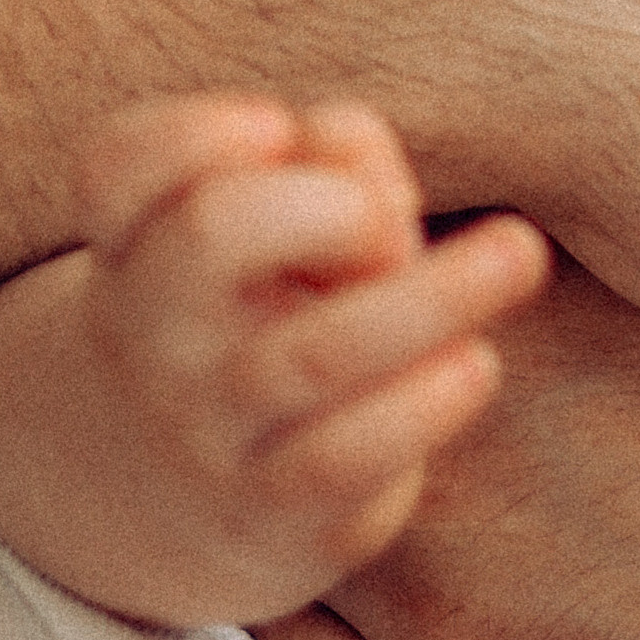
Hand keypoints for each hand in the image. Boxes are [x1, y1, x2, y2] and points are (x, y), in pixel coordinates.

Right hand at [0, 95, 545, 626]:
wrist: (187, 495)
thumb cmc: (266, 301)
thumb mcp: (278, 220)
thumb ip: (333, 160)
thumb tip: (376, 186)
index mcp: (141, 241)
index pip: (120, 169)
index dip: (197, 135)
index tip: (274, 124)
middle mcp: (158, 334)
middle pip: (212, 234)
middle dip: (329, 200)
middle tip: (390, 213)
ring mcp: (208, 430)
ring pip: (314, 353)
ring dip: (434, 296)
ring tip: (520, 251)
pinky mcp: (273, 515)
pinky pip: (345, 461)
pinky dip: (423, 404)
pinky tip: (474, 364)